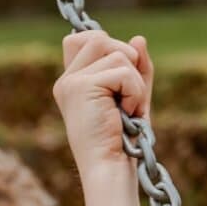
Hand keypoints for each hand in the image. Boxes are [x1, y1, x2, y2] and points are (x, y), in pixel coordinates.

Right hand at [54, 30, 153, 190]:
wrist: (111, 167)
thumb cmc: (123, 139)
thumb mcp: (133, 96)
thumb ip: (136, 67)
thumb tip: (139, 39)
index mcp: (72, 82)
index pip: (83, 38)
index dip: (109, 45)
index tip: (124, 74)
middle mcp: (67, 80)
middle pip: (99, 38)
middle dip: (126, 60)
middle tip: (129, 94)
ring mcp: (71, 82)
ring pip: (117, 53)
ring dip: (134, 81)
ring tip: (128, 108)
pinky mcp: (82, 86)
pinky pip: (123, 71)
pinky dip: (135, 92)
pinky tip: (128, 113)